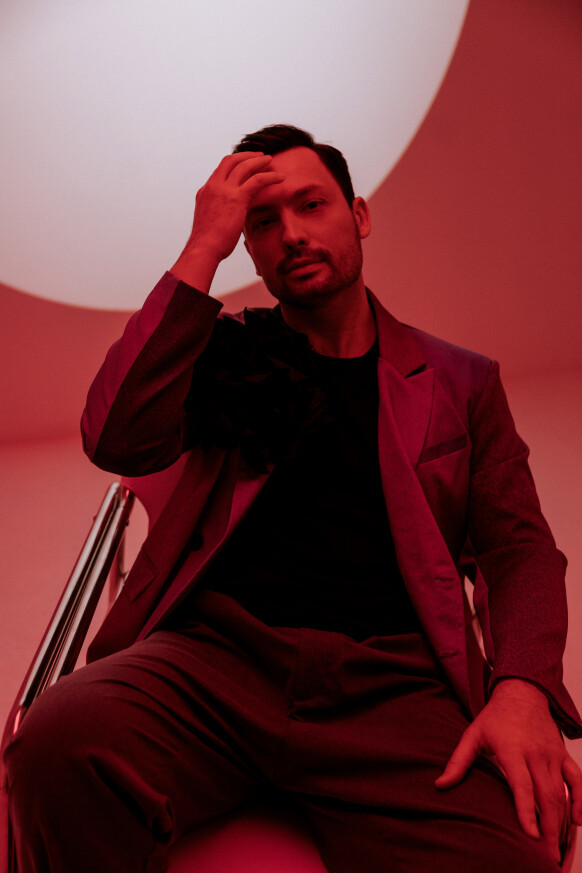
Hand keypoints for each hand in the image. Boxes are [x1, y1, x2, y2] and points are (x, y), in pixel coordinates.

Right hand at [172, 152, 283, 290]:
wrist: (204, 248)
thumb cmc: (208, 244)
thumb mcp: (212, 222)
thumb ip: (220, 213)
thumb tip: (231, 217)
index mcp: (206, 192)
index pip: (220, 171)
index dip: (234, 165)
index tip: (245, 165)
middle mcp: (213, 186)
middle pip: (230, 161)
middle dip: (245, 156)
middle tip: (259, 156)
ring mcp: (223, 190)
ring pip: (243, 166)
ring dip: (258, 161)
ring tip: (270, 160)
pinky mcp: (236, 197)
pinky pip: (257, 180)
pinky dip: (270, 176)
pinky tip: (280, 178)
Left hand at [435, 679, 581, 863]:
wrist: (522, 692)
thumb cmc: (495, 717)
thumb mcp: (472, 734)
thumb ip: (458, 761)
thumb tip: (440, 785)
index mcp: (512, 749)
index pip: (522, 784)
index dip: (526, 811)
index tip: (530, 836)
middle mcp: (535, 754)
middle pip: (546, 796)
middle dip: (548, 829)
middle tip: (545, 856)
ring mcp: (552, 755)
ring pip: (561, 793)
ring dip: (561, 823)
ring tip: (556, 849)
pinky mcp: (563, 755)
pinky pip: (577, 780)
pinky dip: (580, 800)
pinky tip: (577, 822)